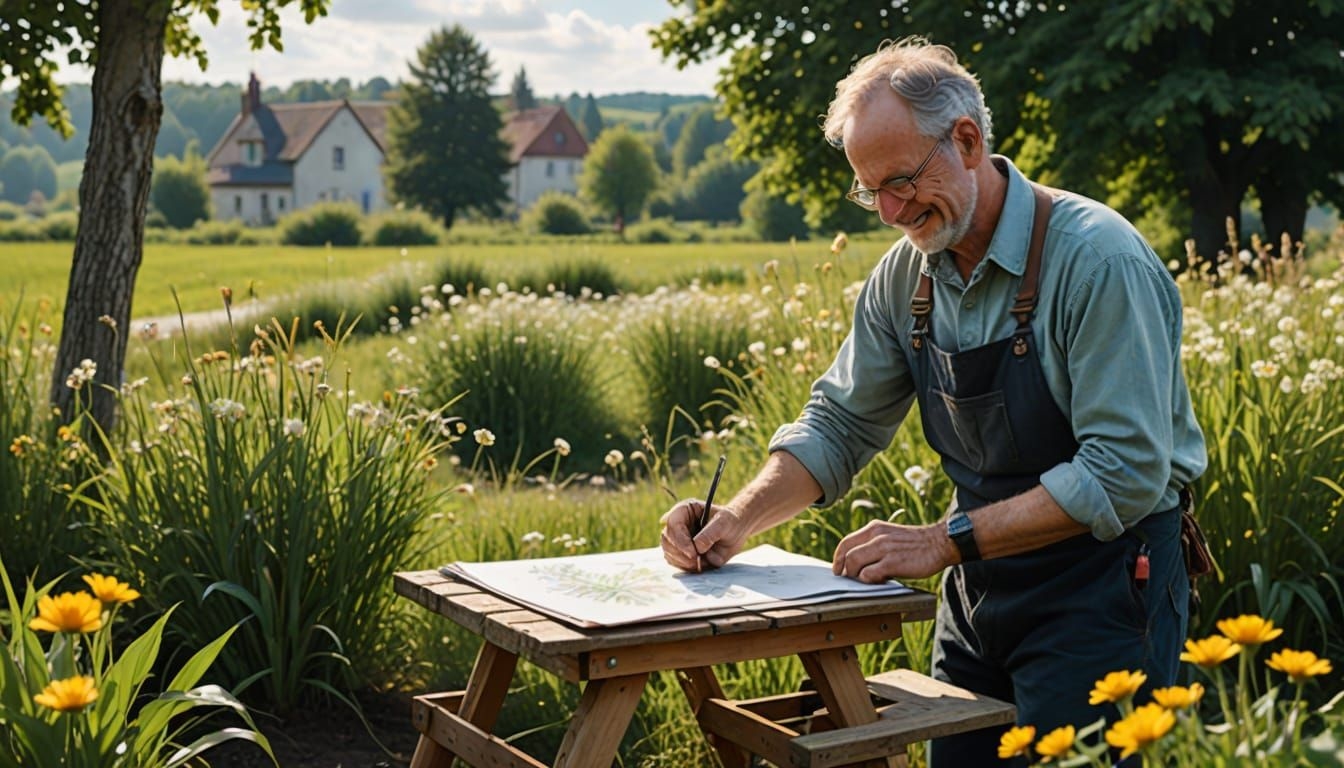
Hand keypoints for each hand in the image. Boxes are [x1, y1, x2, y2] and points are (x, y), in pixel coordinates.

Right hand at [660, 499, 747, 572]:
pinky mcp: (679, 551)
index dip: (680, 540)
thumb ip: (710, 533)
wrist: (735, 532)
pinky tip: (699, 565)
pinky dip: (685, 567)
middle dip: (680, 553)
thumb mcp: (724, 523)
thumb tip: (697, 548)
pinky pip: (674, 561)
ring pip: (668, 552)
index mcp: (685, 510)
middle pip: (667, 539)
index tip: (693, 553)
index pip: (673, 523)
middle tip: (697, 561)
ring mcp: (677, 538)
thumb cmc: (729, 522)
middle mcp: (677, 523)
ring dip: (682, 562)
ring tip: (701, 563)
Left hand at [832, 520, 953, 582]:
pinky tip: (879, 581)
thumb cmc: (915, 544)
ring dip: (856, 576)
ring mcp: (884, 549)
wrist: (939, 543)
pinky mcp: (892, 563)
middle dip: (845, 570)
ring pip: (854, 564)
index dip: (838, 558)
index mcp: (874, 528)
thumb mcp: (890, 536)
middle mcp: (877, 536)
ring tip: (866, 581)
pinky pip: (869, 574)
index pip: (846, 542)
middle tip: (850, 580)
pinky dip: (869, 581)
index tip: (837, 569)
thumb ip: (873, 544)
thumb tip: (856, 561)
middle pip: (847, 555)